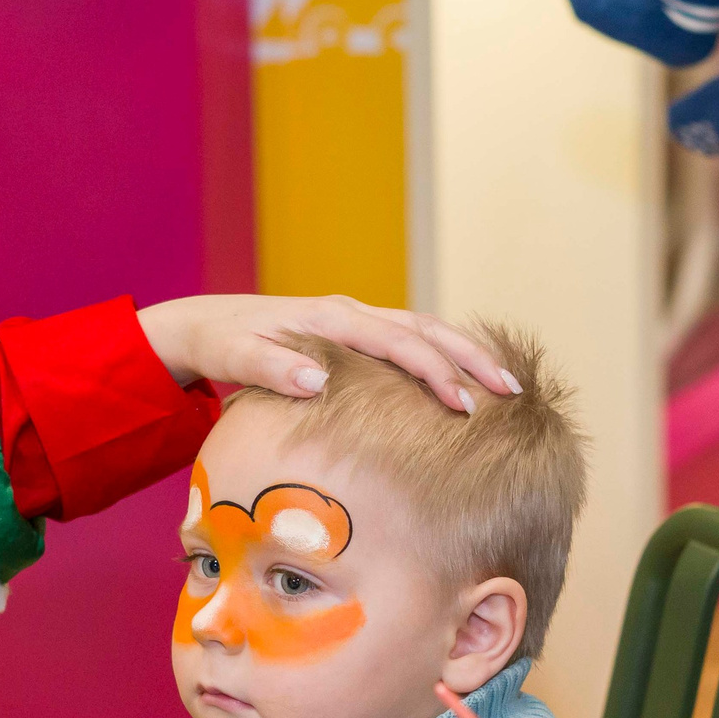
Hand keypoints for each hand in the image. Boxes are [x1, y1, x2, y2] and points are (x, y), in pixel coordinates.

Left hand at [134, 293, 515, 412]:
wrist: (207, 323)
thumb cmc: (222, 343)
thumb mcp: (236, 357)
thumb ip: (273, 370)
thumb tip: (318, 381)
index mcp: (331, 318)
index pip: (398, 343)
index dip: (435, 374)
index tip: (465, 406)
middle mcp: (351, 311)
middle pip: (427, 328)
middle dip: (472, 358)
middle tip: (511, 391)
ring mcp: (356, 319)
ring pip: (425, 329)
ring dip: (466, 354)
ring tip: (503, 385)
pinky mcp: (356, 332)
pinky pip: (410, 338)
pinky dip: (443, 354)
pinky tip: (464, 379)